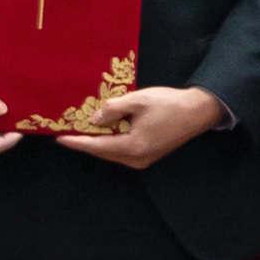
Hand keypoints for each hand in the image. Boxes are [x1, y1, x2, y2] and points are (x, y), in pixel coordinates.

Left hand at [55, 85, 221, 169]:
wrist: (200, 111)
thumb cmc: (170, 104)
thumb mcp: (138, 100)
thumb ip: (112, 109)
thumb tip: (94, 119)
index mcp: (132, 147)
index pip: (97, 146)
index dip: (77, 142)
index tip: (59, 138)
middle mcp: (136, 159)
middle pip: (103, 152)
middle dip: (86, 142)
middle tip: (69, 131)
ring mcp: (144, 160)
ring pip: (113, 152)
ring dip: (99, 142)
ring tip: (84, 130)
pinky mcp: (150, 155)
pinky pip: (123, 151)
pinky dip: (112, 142)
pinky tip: (106, 131)